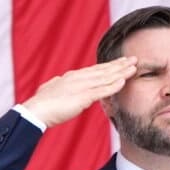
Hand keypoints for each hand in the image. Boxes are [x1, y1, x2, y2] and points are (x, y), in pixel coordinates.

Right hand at [21, 57, 136, 127]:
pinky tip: (123, 81)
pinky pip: (102, 90)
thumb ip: (58, 85)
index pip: (95, 69)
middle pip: (103, 70)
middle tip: (134, 59)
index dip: (109, 65)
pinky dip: (114, 85)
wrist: (35, 111)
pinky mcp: (82, 96)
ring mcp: (81, 86)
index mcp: (72, 77)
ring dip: (121, 72)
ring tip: (134, 67)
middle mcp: (78, 78)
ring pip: (105, 77)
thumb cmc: (41, 104)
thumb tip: (59, 81)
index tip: (120, 62)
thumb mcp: (51, 90)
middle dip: (119, 65)